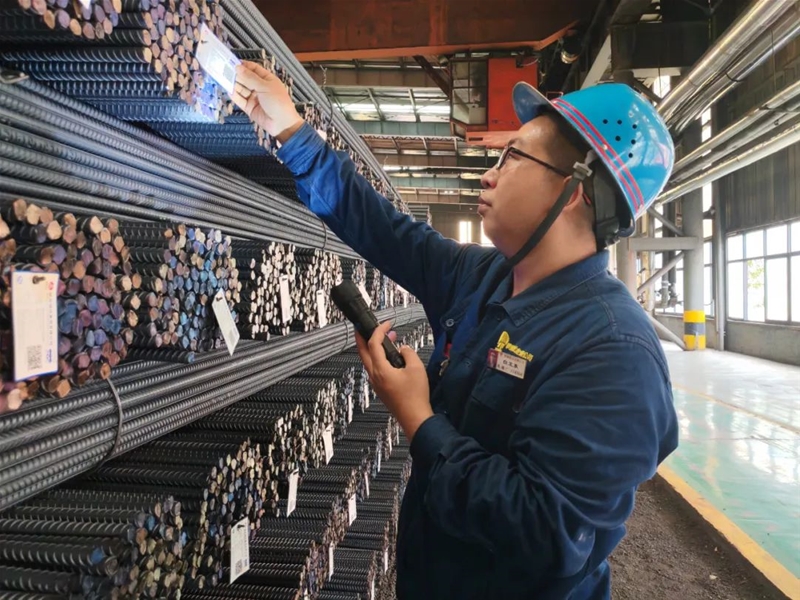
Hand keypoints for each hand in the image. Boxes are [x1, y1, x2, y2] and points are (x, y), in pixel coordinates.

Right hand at [233, 61, 304, 142]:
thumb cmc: (278, 102)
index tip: (233, 62)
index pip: (253, 69)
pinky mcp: (249, 107)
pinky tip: (229, 91)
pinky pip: (240, 100)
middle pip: (245, 78)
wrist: (282, 124)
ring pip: (241, 89)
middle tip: (225, 70)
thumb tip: (238, 67)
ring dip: (234, 85)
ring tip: (224, 80)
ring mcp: (254, 97)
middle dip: (237, 75)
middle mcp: (260, 87)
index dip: (244, 65)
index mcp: (267, 79)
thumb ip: (250, 77)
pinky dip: (234, 95)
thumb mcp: (265, 87)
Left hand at [355, 321, 433, 441]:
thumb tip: (403, 349)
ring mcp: (376, 383)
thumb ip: (408, 353)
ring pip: (368, 360)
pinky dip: (379, 358)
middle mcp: (375, 376)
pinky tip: (391, 356)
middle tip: (364, 326)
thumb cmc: (415, 397)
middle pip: (362, 352)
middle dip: (362, 337)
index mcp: (381, 370)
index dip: (378, 330)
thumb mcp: (416, 368)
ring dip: (373, 347)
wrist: (415, 417)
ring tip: (386, 339)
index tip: (386, 324)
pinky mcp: (381, 388)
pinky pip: (375, 368)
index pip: (373, 344)